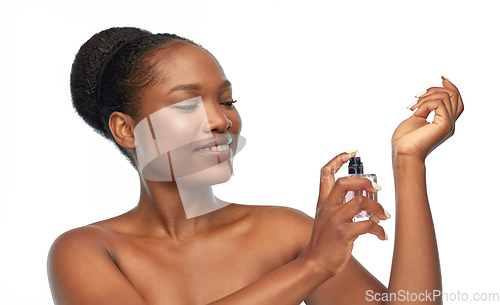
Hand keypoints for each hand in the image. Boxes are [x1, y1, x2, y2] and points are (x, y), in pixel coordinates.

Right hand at [300, 152, 388, 277]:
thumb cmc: (325, 242)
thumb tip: (365, 197)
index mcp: (323, 202)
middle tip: (377, 189)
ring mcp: (335, 220)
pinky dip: (378, 229)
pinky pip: (366, 225)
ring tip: (384, 216)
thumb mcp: (326, 219)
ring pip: (360, 202)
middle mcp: (328, 208)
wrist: (315, 263)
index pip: (325, 172)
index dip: (338, 159)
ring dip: (377, 207)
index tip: (352, 152)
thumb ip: (340, 206)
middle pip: (345, 182)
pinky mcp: (343, 234)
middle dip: (365, 182)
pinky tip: (381, 235)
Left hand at [392, 77, 464, 161]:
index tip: (442, 78)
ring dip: (426, 97)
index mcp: (443, 121)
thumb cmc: (405, 140)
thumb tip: (427, 97)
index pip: (456, 100)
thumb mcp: (416, 118)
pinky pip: (439, 103)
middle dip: (435, 90)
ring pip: (446, 97)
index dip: (451, 87)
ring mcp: (448, 124)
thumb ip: (425, 109)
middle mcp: (449, 123)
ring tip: (413, 108)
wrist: (403, 153)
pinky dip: (425, 104)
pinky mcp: (445, 125)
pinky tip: (415, 113)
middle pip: (454, 96)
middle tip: (417, 97)